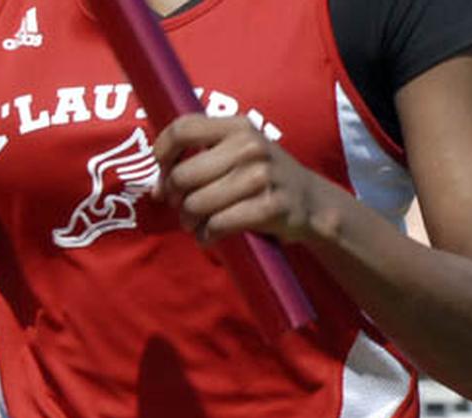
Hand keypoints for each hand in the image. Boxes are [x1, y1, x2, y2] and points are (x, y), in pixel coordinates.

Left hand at [152, 114, 324, 244]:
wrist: (313, 202)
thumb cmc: (262, 177)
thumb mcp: (238, 152)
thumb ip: (198, 159)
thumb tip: (158, 189)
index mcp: (237, 127)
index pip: (182, 129)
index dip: (162, 153)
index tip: (163, 172)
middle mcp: (249, 147)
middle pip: (182, 176)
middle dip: (175, 198)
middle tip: (183, 207)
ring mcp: (261, 177)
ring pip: (196, 204)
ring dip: (190, 221)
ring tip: (198, 224)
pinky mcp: (269, 208)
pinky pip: (217, 225)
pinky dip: (207, 236)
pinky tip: (211, 236)